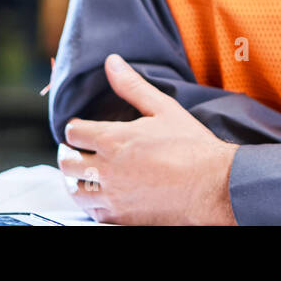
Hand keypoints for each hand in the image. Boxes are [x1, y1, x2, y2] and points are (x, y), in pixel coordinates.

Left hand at [56, 54, 239, 224]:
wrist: (213, 185)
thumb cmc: (191, 145)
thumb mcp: (163, 107)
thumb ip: (132, 85)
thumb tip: (111, 62)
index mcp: (113, 139)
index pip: (73, 132)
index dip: (75, 127)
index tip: (81, 128)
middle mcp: (106, 169)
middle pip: (68, 162)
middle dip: (70, 153)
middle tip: (77, 151)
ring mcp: (112, 197)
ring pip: (75, 190)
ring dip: (75, 180)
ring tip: (84, 174)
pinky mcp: (121, 218)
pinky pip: (92, 212)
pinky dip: (91, 202)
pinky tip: (101, 195)